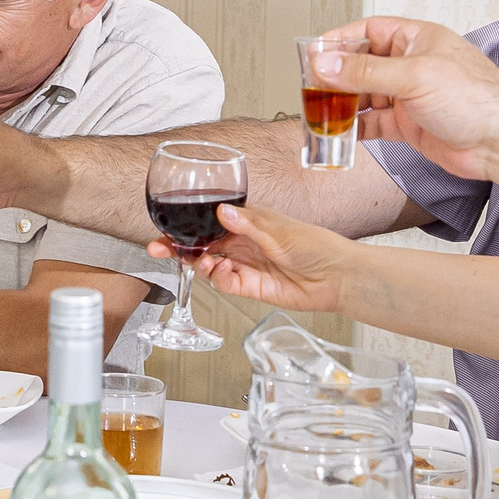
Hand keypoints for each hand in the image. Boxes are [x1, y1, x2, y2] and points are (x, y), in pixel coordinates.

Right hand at [176, 203, 363, 313]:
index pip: (208, 222)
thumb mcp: (279, 230)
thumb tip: (222, 211)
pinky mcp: (249, 287)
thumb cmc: (316, 245)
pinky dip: (218, 278)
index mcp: (247, 222)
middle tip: (160, 249)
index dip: (186, 226)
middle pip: (201, 244)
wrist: (337, 277)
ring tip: (203, 261)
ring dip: (198, 263)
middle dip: (179, 247)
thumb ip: (247, 224)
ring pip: (208, 264)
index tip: (167, 229)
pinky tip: (223, 271)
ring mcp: (244, 265)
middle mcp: (242, 243)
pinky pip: (224, 282)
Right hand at [315, 18, 498, 182]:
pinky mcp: (409, 124)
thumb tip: (326, 64)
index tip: (314, 54)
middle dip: (336, 78)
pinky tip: (340, 134)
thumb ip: (365, 72)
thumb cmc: (477, 99)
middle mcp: (412, 65)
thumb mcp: (414, 76)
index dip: (340, 41)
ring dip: (342, 106)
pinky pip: (373, 123)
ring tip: (320, 115)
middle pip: (361, 66)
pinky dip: (355, 129)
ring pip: (365, 96)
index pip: (369, 31)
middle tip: (311, 89)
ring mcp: (409, 96)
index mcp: (417, 40)